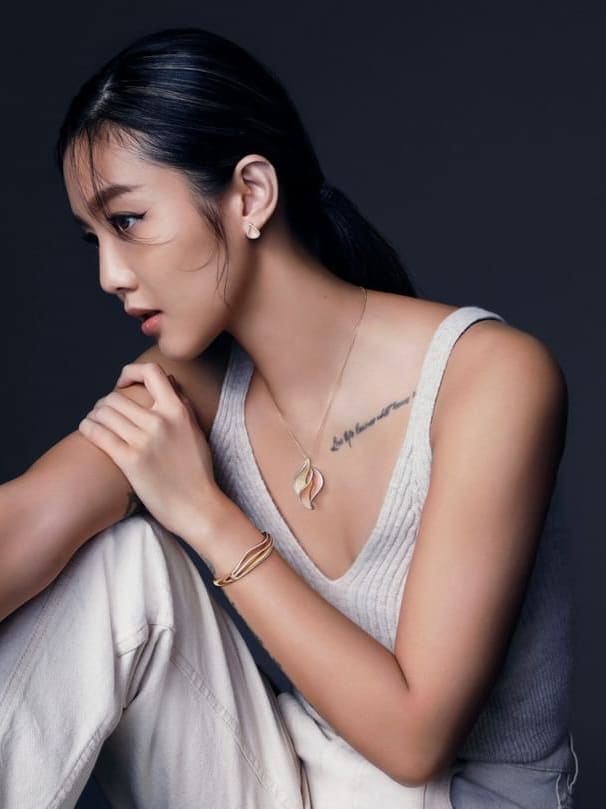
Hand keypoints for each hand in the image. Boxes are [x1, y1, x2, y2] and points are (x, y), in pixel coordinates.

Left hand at [78, 361, 224, 538]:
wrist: (197, 506)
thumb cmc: (197, 472)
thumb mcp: (195, 431)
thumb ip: (181, 405)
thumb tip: (169, 382)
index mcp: (178, 410)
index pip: (151, 372)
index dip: (130, 372)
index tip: (124, 385)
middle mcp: (160, 421)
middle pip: (117, 396)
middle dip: (105, 403)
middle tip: (105, 414)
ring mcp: (144, 441)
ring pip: (104, 412)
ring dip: (94, 415)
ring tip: (96, 423)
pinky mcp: (130, 461)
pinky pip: (99, 433)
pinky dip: (88, 428)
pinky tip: (89, 431)